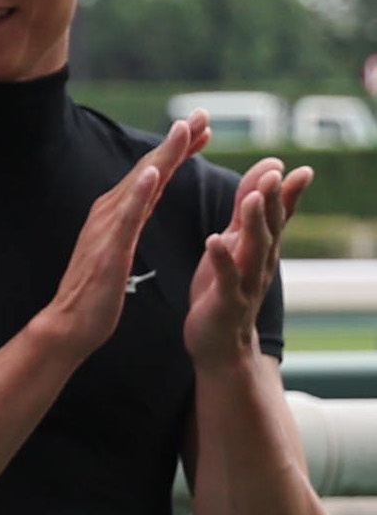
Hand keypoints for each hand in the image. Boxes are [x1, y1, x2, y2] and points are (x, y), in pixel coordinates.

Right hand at [28, 121, 200, 368]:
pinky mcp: (109, 246)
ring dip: (163, 154)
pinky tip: (153, 172)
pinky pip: (128, 214)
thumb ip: (131, 219)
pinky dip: (140, 190)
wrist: (70, 323)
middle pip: (149, 168)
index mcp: (117, 213)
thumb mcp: (121, 247)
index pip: (153, 173)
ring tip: (183, 129)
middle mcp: (110, 211)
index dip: (178, 149)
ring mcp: (108, 227)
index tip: (202, 127)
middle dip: (177, 141)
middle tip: (202, 114)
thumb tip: (145, 196)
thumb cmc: (96, 293)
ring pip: (141, 183)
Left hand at [188, 156, 308, 375]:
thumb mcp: (236, 244)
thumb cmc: (225, 288)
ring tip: (251, 199)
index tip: (300, 169)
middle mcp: (260, 264)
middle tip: (276, 174)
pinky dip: (222, 259)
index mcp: (261, 248)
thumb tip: (269, 172)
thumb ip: (247, 210)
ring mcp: (245, 283)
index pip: (279, 216)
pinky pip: (226, 279)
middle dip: (273, 201)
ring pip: (254, 250)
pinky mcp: (225, 302)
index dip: (289, 193)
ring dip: (253, 224)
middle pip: (270, 228)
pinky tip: (213, 240)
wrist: (219, 345)